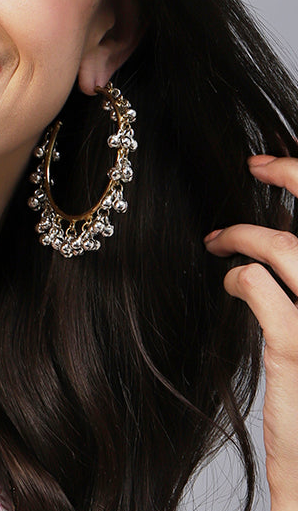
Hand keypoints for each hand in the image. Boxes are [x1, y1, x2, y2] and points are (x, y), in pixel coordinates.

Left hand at [204, 154, 297, 508]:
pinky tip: (228, 280)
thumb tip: (285, 240)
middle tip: (255, 167)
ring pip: (285, 245)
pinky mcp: (297, 345)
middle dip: (291, 175)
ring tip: (219, 238)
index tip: (280, 166)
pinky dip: (237, 273)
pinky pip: (258, 286)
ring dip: (246, 231)